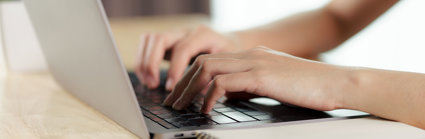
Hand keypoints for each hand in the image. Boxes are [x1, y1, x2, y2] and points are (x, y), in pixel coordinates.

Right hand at [134, 25, 239, 89]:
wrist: (230, 44)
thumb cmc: (230, 58)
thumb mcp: (227, 67)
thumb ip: (213, 79)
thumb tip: (199, 97)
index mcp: (204, 36)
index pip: (183, 49)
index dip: (175, 69)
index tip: (171, 88)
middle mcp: (187, 32)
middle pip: (160, 39)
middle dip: (151, 63)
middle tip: (153, 85)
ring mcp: (175, 34)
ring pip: (150, 39)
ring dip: (144, 62)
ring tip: (149, 83)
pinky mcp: (168, 41)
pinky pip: (147, 44)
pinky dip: (143, 61)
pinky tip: (149, 78)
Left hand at [163, 46, 345, 113]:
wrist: (337, 82)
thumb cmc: (308, 88)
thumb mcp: (272, 84)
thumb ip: (248, 85)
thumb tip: (227, 96)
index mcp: (251, 55)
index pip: (210, 60)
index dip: (190, 76)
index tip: (180, 93)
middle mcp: (249, 55)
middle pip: (203, 62)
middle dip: (182, 82)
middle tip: (172, 102)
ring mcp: (255, 63)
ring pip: (208, 68)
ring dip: (190, 88)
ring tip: (181, 106)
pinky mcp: (261, 75)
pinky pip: (224, 82)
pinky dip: (209, 96)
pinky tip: (206, 110)